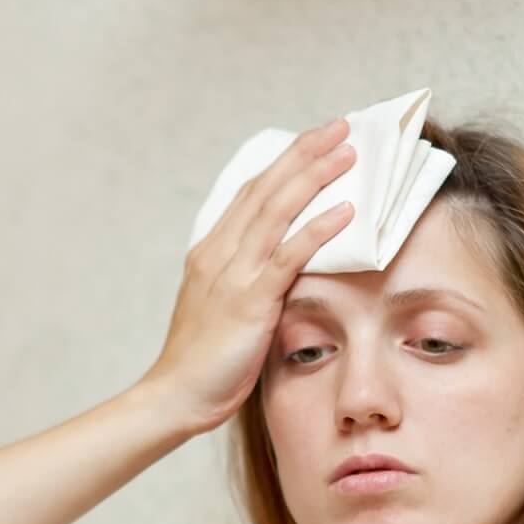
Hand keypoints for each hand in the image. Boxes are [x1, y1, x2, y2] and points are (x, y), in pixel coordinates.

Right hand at [137, 118, 357, 437]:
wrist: (175, 396)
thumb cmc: (203, 361)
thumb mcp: (223, 308)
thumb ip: (250, 280)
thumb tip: (288, 265)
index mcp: (211, 251)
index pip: (252, 193)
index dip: (285, 164)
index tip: (315, 142)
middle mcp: (220, 253)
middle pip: (266, 189)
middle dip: (304, 153)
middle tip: (340, 126)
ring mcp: (232, 275)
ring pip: (277, 211)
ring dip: (314, 177)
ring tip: (348, 154)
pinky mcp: (248, 301)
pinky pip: (288, 256)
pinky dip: (317, 230)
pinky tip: (345, 211)